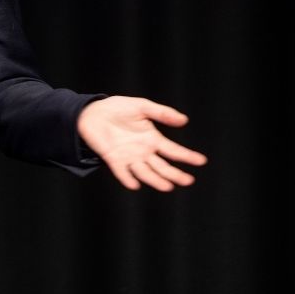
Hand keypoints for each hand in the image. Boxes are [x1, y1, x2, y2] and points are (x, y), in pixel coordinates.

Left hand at [77, 96, 206, 191]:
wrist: (93, 113)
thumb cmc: (118, 108)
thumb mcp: (142, 106)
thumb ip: (162, 113)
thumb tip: (184, 120)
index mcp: (153, 139)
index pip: (173, 151)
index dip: (187, 156)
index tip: (201, 161)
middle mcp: (144, 151)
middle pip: (163, 166)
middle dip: (175, 174)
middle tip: (188, 181)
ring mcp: (129, 157)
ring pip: (146, 172)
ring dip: (156, 180)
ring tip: (168, 187)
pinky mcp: (114, 160)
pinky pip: (122, 172)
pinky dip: (128, 179)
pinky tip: (135, 184)